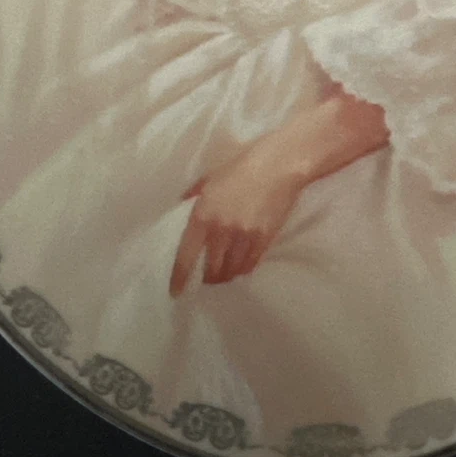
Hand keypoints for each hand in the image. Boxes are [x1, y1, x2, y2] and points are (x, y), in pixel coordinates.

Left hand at [168, 139, 304, 295]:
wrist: (279, 164)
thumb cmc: (242, 164)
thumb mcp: (211, 175)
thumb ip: (195, 193)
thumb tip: (181, 204)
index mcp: (203, 214)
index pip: (186, 255)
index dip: (179, 277)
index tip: (175, 292)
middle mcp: (221, 230)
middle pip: (211, 269)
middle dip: (207, 278)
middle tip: (206, 279)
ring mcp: (244, 237)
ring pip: (231, 270)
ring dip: (225, 276)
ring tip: (224, 275)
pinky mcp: (264, 239)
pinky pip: (250, 265)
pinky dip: (243, 270)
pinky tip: (241, 268)